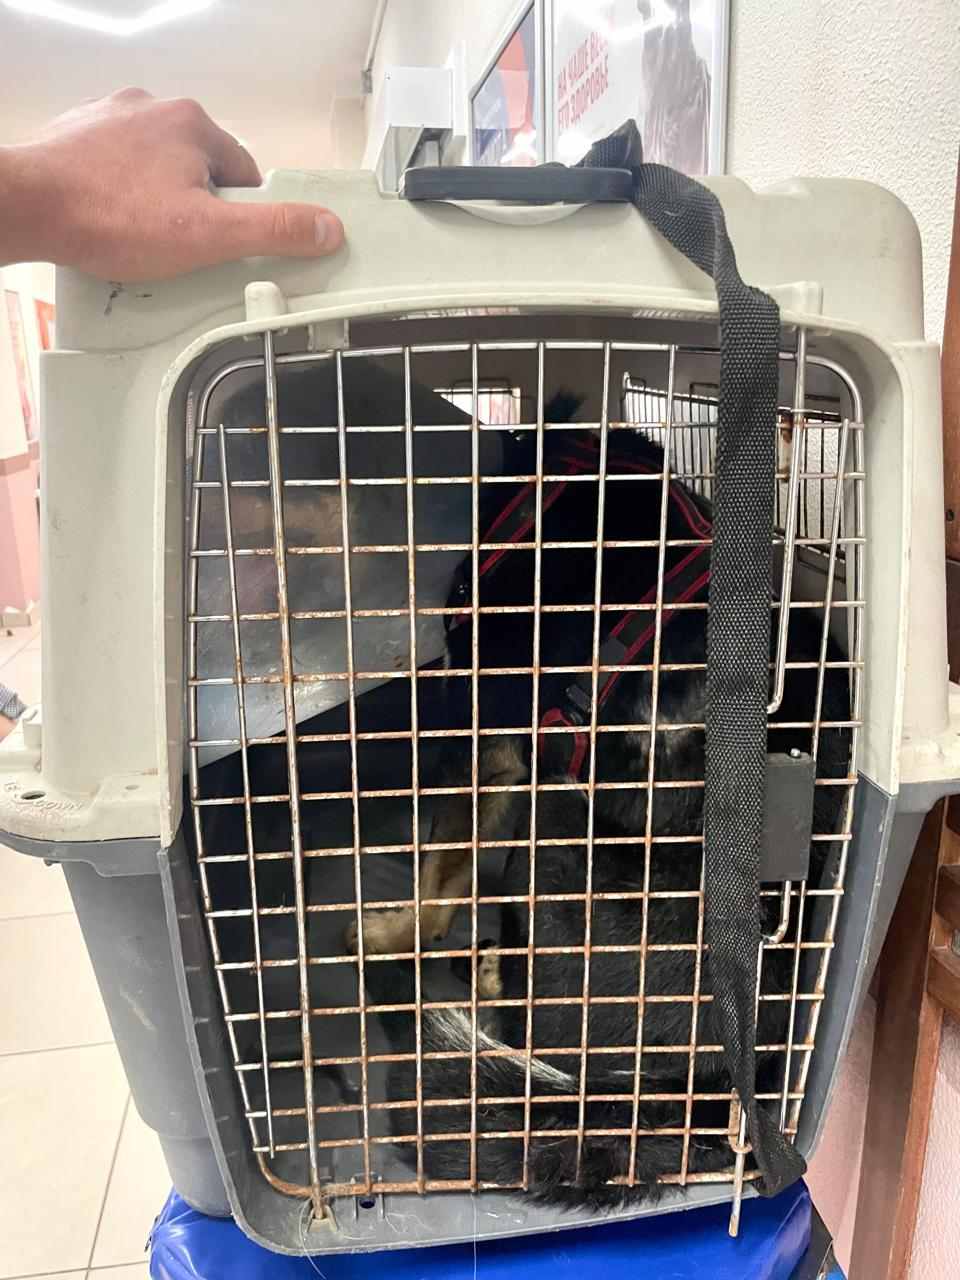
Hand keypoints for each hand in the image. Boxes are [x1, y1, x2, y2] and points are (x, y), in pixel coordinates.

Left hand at [0, 88, 344, 281]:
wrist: (26, 205)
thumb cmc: (112, 217)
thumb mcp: (210, 235)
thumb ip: (274, 231)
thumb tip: (327, 227)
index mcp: (194, 124)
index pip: (244, 176)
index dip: (239, 217)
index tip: (222, 242)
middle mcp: (153, 109)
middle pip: (201, 171)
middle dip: (195, 209)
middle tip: (178, 246)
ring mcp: (111, 120)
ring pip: (157, 169)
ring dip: (156, 202)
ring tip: (138, 237)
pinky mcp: (77, 137)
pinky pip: (116, 169)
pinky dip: (118, 195)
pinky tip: (109, 224)